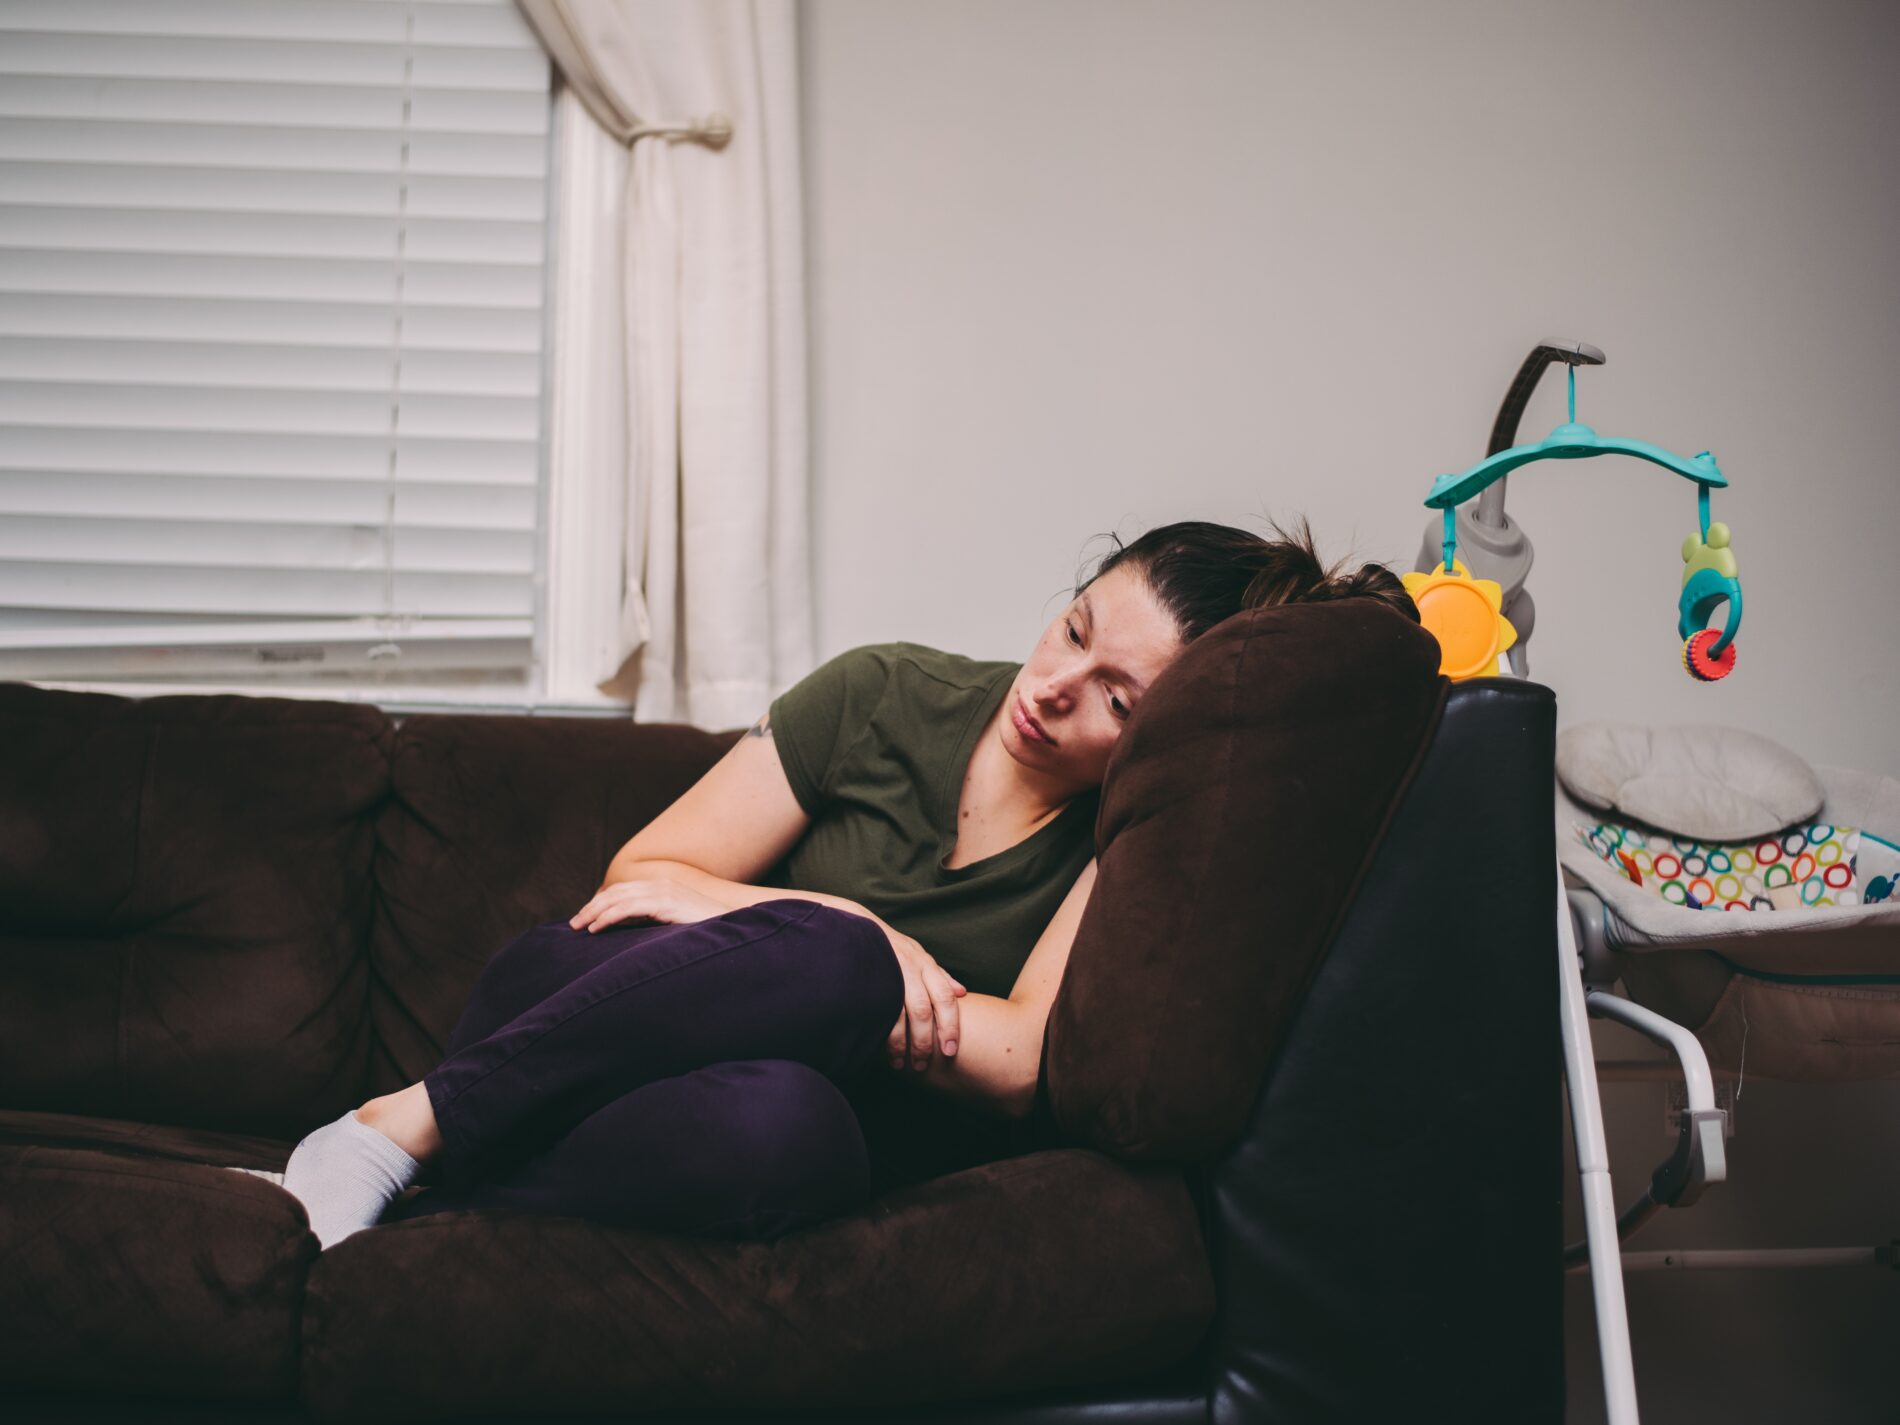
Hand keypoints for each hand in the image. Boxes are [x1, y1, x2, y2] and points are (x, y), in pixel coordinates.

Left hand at [567, 878, 731, 932]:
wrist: (735, 927)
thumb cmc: (708, 931)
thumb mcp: (677, 924)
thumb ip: (656, 921)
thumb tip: (632, 931)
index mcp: (663, 888)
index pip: (623, 891)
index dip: (601, 903)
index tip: (585, 919)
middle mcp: (661, 884)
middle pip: (616, 891)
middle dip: (592, 906)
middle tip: (573, 924)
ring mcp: (664, 891)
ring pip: (618, 898)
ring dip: (594, 912)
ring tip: (579, 927)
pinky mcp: (666, 902)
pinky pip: (629, 907)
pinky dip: (608, 917)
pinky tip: (596, 928)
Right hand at [874, 921, 967, 1071]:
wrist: (854, 926)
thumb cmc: (891, 946)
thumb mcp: (918, 954)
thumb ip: (940, 976)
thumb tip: (963, 992)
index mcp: (925, 964)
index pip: (945, 998)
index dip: (950, 1026)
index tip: (951, 1051)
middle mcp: (909, 968)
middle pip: (923, 1011)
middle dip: (924, 1041)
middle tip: (923, 1064)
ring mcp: (887, 973)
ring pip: (899, 1014)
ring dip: (901, 1044)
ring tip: (901, 1063)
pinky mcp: (867, 980)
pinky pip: (877, 1010)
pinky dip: (881, 1033)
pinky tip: (882, 1048)